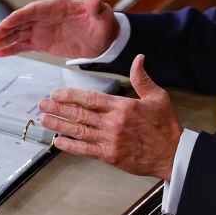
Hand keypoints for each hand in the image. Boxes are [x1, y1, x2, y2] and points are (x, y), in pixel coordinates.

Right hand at [0, 0, 117, 58]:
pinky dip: (12, 49)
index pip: (34, 10)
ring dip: (5, 39)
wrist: (103, 39)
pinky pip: (24, 45)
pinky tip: (0, 53)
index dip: (19, 16)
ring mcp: (42, 29)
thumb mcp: (102, 14)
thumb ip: (96, 5)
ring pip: (19, 33)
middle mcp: (45, 16)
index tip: (6, 23)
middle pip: (22, 21)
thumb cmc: (102, 23)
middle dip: (7, 28)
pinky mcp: (42, 42)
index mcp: (57, 5)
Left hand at [38, 55, 181, 180]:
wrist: (173, 155)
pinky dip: (70, 146)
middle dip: (58, 108)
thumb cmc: (166, 126)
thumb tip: (139, 58)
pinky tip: (58, 142)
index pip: (91, 98)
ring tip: (44, 120)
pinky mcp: (110, 156)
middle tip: (42, 104)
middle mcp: (113, 123)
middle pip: (80, 113)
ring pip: (79, 131)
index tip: (56, 93)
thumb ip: (142, 78)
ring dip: (59, 125)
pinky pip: (85, 150)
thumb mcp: (157, 97)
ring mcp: (110, 140)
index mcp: (123, 106)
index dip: (71, 95)